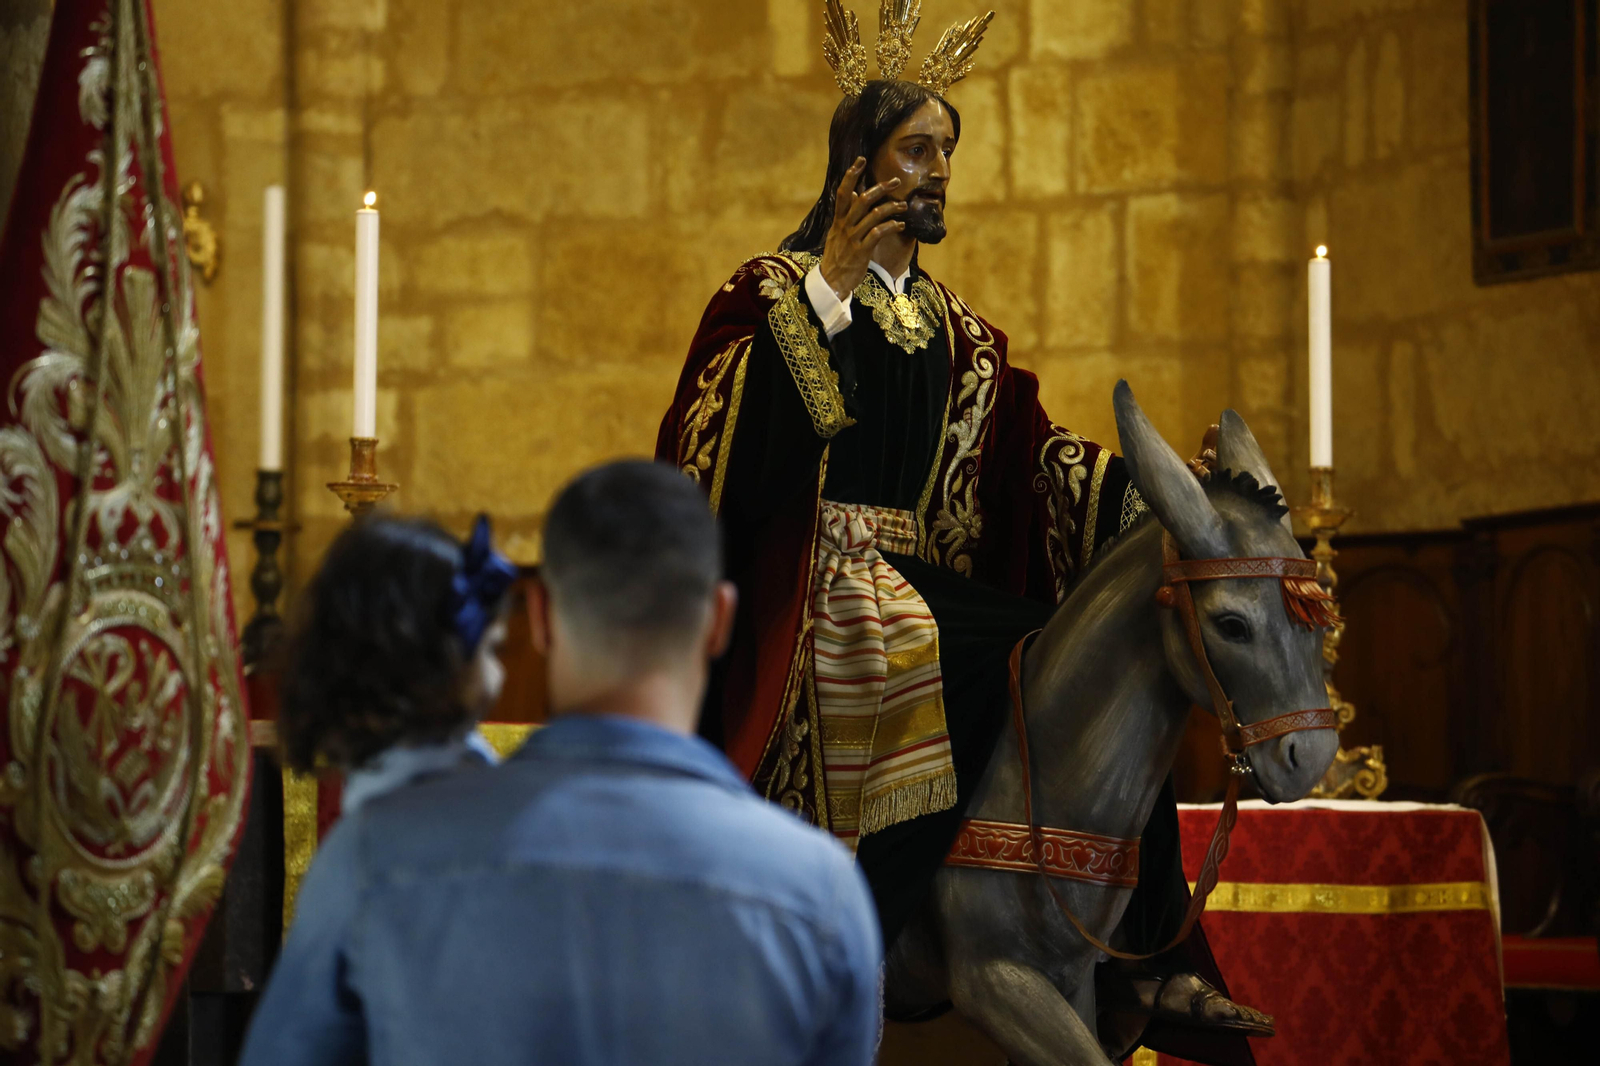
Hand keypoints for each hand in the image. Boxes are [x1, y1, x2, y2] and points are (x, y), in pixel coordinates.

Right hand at [818, 158, 905, 300]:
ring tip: (903, 205)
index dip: (851, 175)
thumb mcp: (836, 233)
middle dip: (880, 188)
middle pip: (862, 199)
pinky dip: (891, 226)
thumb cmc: (837, 257)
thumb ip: (844, 214)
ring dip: (891, 208)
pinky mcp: (861, 251)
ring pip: (873, 215)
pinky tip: (901, 225)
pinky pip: (878, 233)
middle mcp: (845, 226)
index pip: (843, 192)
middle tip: (895, 180)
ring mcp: (853, 238)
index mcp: (838, 220)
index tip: (861, 160)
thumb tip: (851, 193)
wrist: (831, 282)